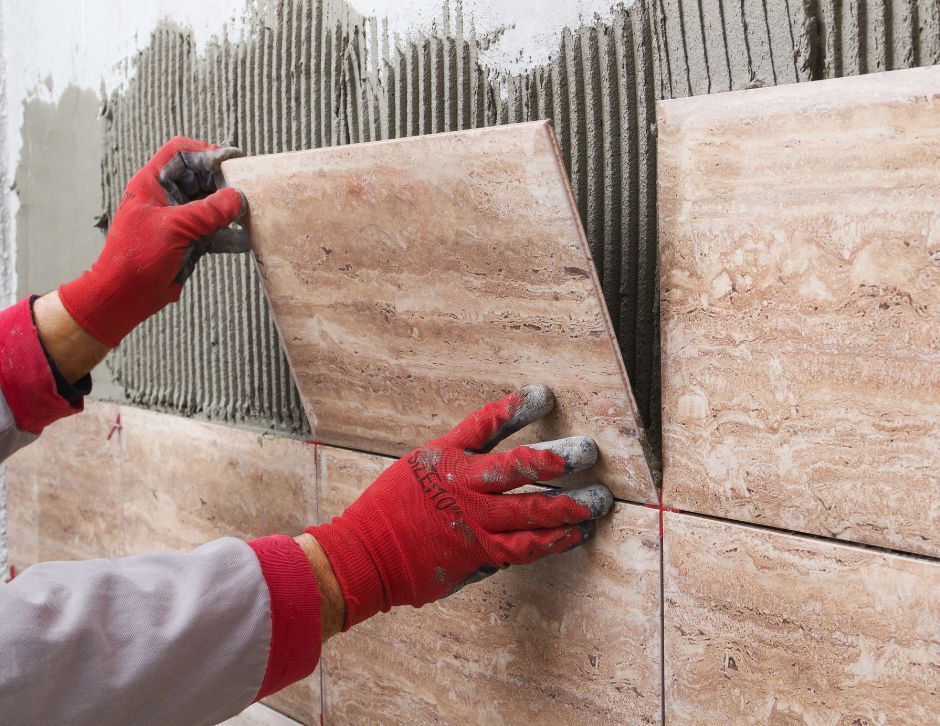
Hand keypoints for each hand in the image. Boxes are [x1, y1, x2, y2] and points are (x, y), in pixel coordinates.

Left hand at [59, 136, 248, 347]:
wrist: (126, 295)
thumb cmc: (138, 256)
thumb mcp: (175, 228)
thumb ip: (209, 211)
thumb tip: (238, 198)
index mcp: (152, 184)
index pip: (180, 153)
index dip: (206, 153)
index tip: (232, 161)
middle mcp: (166, 197)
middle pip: (201, 177)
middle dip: (224, 183)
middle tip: (246, 191)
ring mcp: (178, 219)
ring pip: (210, 205)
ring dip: (229, 210)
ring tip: (250, 215)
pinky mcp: (188, 240)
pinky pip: (213, 230)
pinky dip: (229, 234)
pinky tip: (244, 240)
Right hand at [307, 385, 613, 630]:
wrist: (365, 554)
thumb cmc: (389, 510)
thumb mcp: (418, 469)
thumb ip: (459, 462)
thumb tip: (494, 469)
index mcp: (447, 458)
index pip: (486, 423)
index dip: (517, 408)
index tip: (545, 395)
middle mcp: (464, 486)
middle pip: (519, 467)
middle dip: (558, 458)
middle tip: (589, 452)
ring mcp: (474, 521)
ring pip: (531, 511)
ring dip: (569, 506)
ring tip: (599, 501)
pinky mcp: (479, 552)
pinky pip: (524, 547)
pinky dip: (552, 541)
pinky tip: (575, 534)